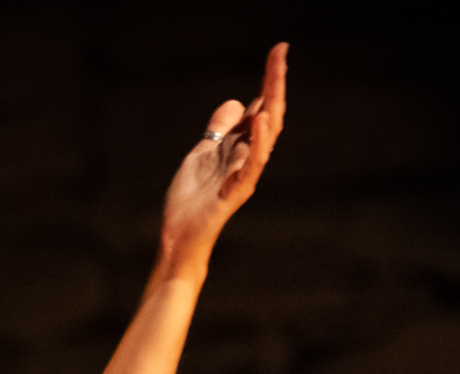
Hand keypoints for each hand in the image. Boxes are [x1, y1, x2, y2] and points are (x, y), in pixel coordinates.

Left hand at [158, 42, 287, 279]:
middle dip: (274, 83)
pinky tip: (259, 121)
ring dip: (271, 106)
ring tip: (275, 78)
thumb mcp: (201, 154)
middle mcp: (247, 156)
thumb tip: (237, 103)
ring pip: (266, 136)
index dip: (268, 80)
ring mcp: (245, 173)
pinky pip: (251, 164)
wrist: (178, 235)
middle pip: (268, 114)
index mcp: (239, 146)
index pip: (260, 107)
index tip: (277, 51)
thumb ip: (218, 130)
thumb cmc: (191, 199)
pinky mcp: (236, 190)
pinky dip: (256, 142)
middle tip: (281, 53)